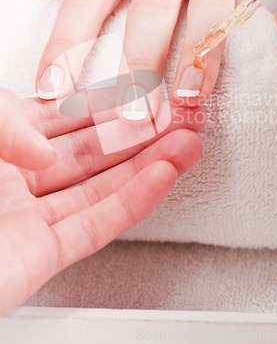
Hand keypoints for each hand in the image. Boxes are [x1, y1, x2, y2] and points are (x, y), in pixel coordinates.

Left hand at [0, 97, 203, 313]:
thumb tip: (44, 147)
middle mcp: (17, 177)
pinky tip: (161, 179)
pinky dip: (132, 203)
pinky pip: (94, 227)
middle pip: (93, 150)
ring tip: (186, 145)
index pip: (64, 114)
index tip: (143, 91)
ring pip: (102, 187)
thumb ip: (5, 123)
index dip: (108, 102)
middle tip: (177, 117)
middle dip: (141, 132)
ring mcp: (30, 218)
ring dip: (148, 165)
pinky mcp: (38, 257)